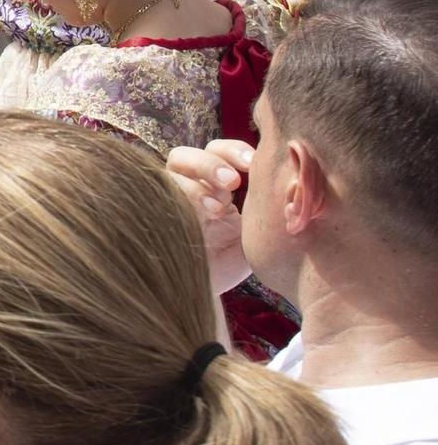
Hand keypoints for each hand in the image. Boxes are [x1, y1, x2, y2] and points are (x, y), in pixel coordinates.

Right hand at [165, 139, 254, 294]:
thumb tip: (290, 190)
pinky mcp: (153, 214)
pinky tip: (200, 218)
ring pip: (167, 173)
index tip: (253, 163)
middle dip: (209, 163)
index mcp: (212, 184)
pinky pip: (156, 196)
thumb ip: (264, 210)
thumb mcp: (254, 234)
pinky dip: (179, 200)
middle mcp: (184, 187)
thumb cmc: (230, 263)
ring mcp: (165, 201)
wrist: (200, 294)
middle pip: (184, 156)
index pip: (215, 150)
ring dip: (194, 182)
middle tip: (233, 183)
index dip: (231, 150)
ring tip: (218, 206)